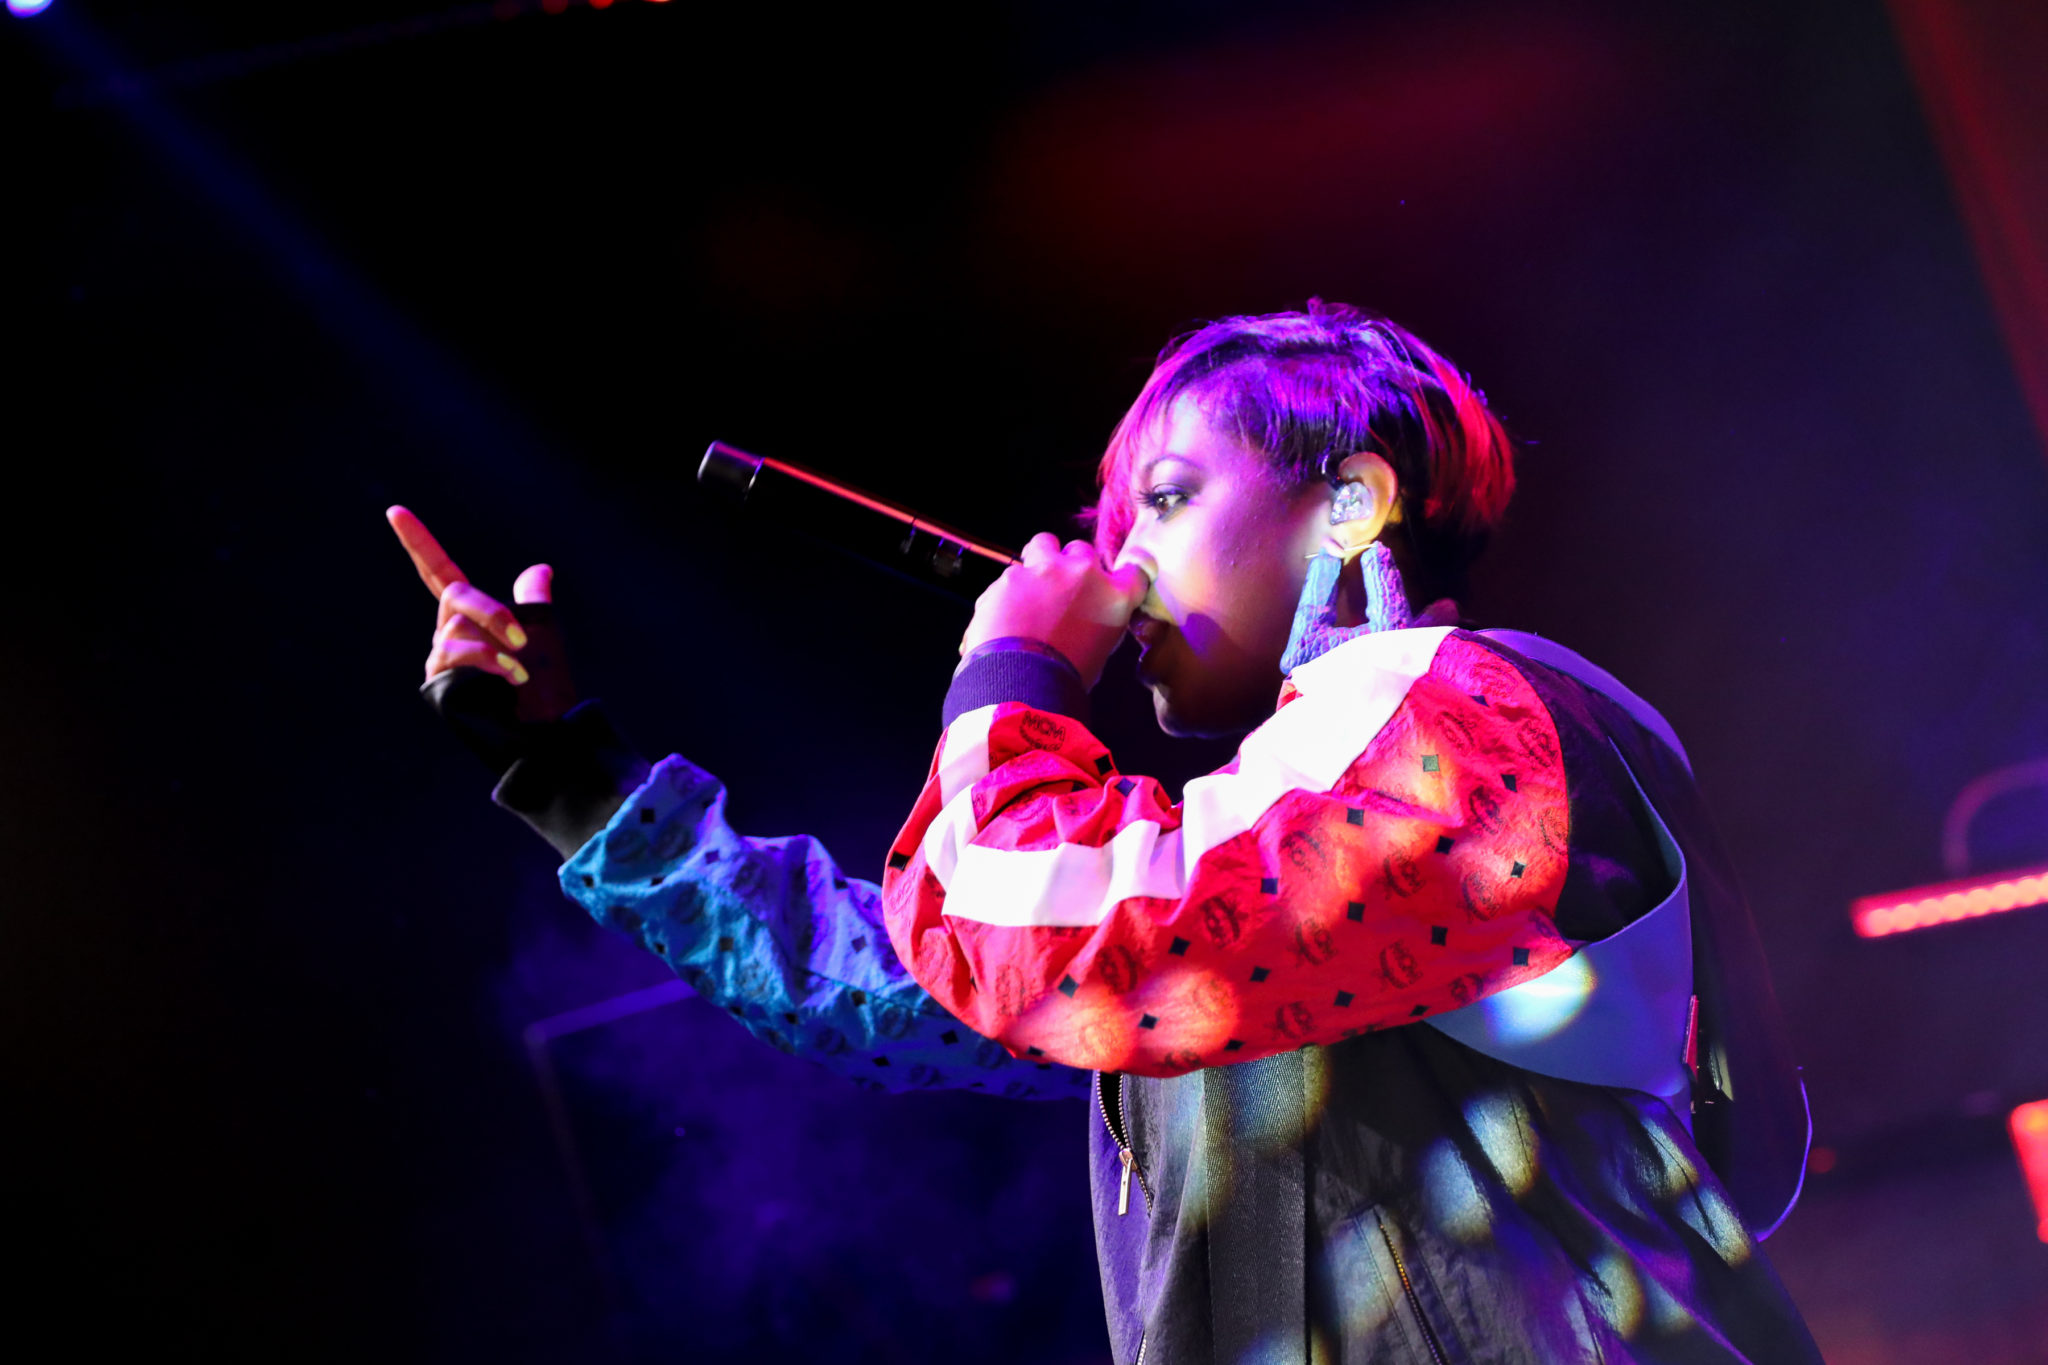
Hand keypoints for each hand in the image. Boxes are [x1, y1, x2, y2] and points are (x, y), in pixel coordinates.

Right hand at [386, 506, 549, 687]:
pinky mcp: (439, 682)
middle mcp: (448, 634)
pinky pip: (455, 655)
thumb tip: (540, 570)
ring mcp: (441, 659)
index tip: (395, 511)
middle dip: (493, 612)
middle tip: (523, 640)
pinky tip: (508, 679)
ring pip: (458, 628)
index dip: (419, 542)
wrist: (546, 732)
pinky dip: (487, 661)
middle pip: (456, 595)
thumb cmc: (546, 688)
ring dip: (497, 645)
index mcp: (469, 616)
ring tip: (519, 672)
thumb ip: (532, 603)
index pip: (438, 571)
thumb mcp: (544, 635)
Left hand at [959, 533, 1149, 688]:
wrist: (1022, 683)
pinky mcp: (1011, 575)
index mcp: (1115, 596)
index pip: (1135, 572)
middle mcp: (1084, 573)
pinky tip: (1002, 614)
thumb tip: (1085, 619)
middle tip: (1061, 589)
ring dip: (1040, 559)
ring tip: (1029, 585)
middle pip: (1082, 551)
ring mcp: (1045, 569)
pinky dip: (1008, 590)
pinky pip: (1011, 575)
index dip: (1122, 577)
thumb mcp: (1099, 650)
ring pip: (1044, 544)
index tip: (1111, 584)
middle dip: (1072, 566)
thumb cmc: (1067, 678)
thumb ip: (1098, 623)